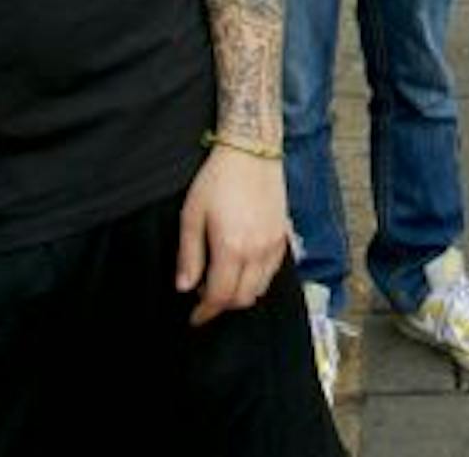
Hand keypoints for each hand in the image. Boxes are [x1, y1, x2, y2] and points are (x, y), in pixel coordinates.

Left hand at [177, 145, 290, 325]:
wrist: (252, 151)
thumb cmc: (217, 179)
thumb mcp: (192, 214)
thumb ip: (189, 255)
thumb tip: (185, 287)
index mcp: (232, 248)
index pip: (220, 296)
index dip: (205, 312)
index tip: (195, 318)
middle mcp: (257, 252)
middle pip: (242, 298)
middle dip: (222, 305)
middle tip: (204, 300)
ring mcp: (274, 245)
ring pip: (259, 289)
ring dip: (240, 295)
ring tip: (222, 283)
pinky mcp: (283, 237)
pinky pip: (272, 273)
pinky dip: (256, 281)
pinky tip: (242, 269)